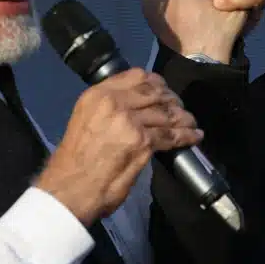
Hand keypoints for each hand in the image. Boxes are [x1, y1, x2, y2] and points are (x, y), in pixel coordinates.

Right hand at [35, 68, 200, 224]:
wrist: (70, 187)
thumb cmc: (74, 159)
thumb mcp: (86, 118)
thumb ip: (109, 108)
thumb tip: (136, 105)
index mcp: (98, 94)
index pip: (137, 76)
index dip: (157, 83)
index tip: (165, 90)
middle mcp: (115, 103)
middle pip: (155, 93)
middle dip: (172, 101)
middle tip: (180, 109)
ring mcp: (130, 122)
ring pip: (166, 114)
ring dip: (183, 118)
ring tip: (190, 123)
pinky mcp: (142, 143)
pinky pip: (171, 135)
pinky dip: (187, 136)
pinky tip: (194, 136)